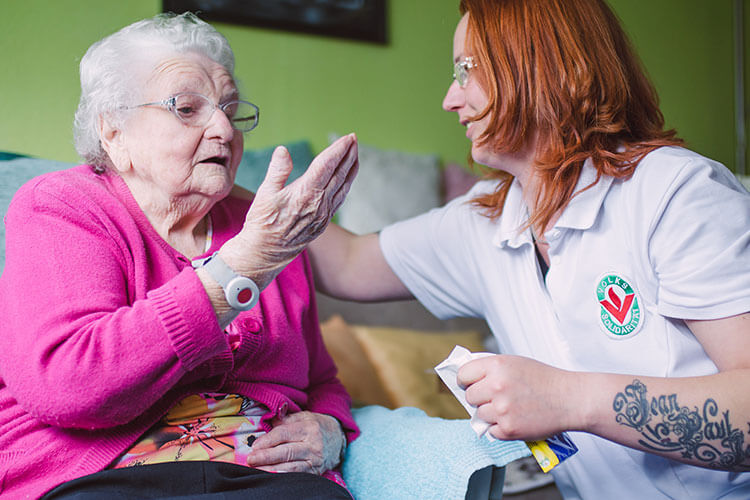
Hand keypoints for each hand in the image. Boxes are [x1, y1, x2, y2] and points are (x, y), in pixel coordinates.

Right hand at [222, 134, 357, 288]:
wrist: (264, 254)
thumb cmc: (261, 223)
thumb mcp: (264, 194)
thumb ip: (277, 170)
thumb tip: (284, 150)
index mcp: (306, 193)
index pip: (327, 165)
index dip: (338, 149)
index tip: (348, 137)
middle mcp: (320, 204)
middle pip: (340, 174)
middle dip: (349, 155)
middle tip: (354, 139)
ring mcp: (324, 215)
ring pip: (343, 187)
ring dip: (350, 169)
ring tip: (355, 155)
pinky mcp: (323, 223)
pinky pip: (339, 199)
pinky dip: (346, 185)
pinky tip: (346, 179)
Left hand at [246, 411, 345, 473]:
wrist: (337, 438)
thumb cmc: (316, 425)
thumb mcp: (303, 416)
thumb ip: (285, 419)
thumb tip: (267, 421)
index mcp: (309, 428)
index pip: (284, 434)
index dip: (267, 440)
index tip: (254, 445)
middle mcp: (313, 446)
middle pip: (286, 452)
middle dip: (266, 457)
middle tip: (251, 459)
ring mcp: (315, 461)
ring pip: (291, 468)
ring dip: (271, 469)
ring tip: (257, 469)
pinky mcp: (315, 472)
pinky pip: (297, 476)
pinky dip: (283, 477)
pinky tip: (271, 476)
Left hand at [458, 354, 580, 439]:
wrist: (569, 399)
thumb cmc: (544, 380)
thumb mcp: (515, 363)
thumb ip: (490, 369)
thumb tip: (466, 379)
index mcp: (497, 365)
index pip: (463, 374)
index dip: (466, 381)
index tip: (469, 384)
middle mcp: (497, 386)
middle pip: (469, 397)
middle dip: (479, 399)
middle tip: (495, 398)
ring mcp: (502, 409)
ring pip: (479, 415)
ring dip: (491, 415)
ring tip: (510, 408)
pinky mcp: (508, 429)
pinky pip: (491, 431)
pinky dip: (501, 429)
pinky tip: (516, 419)